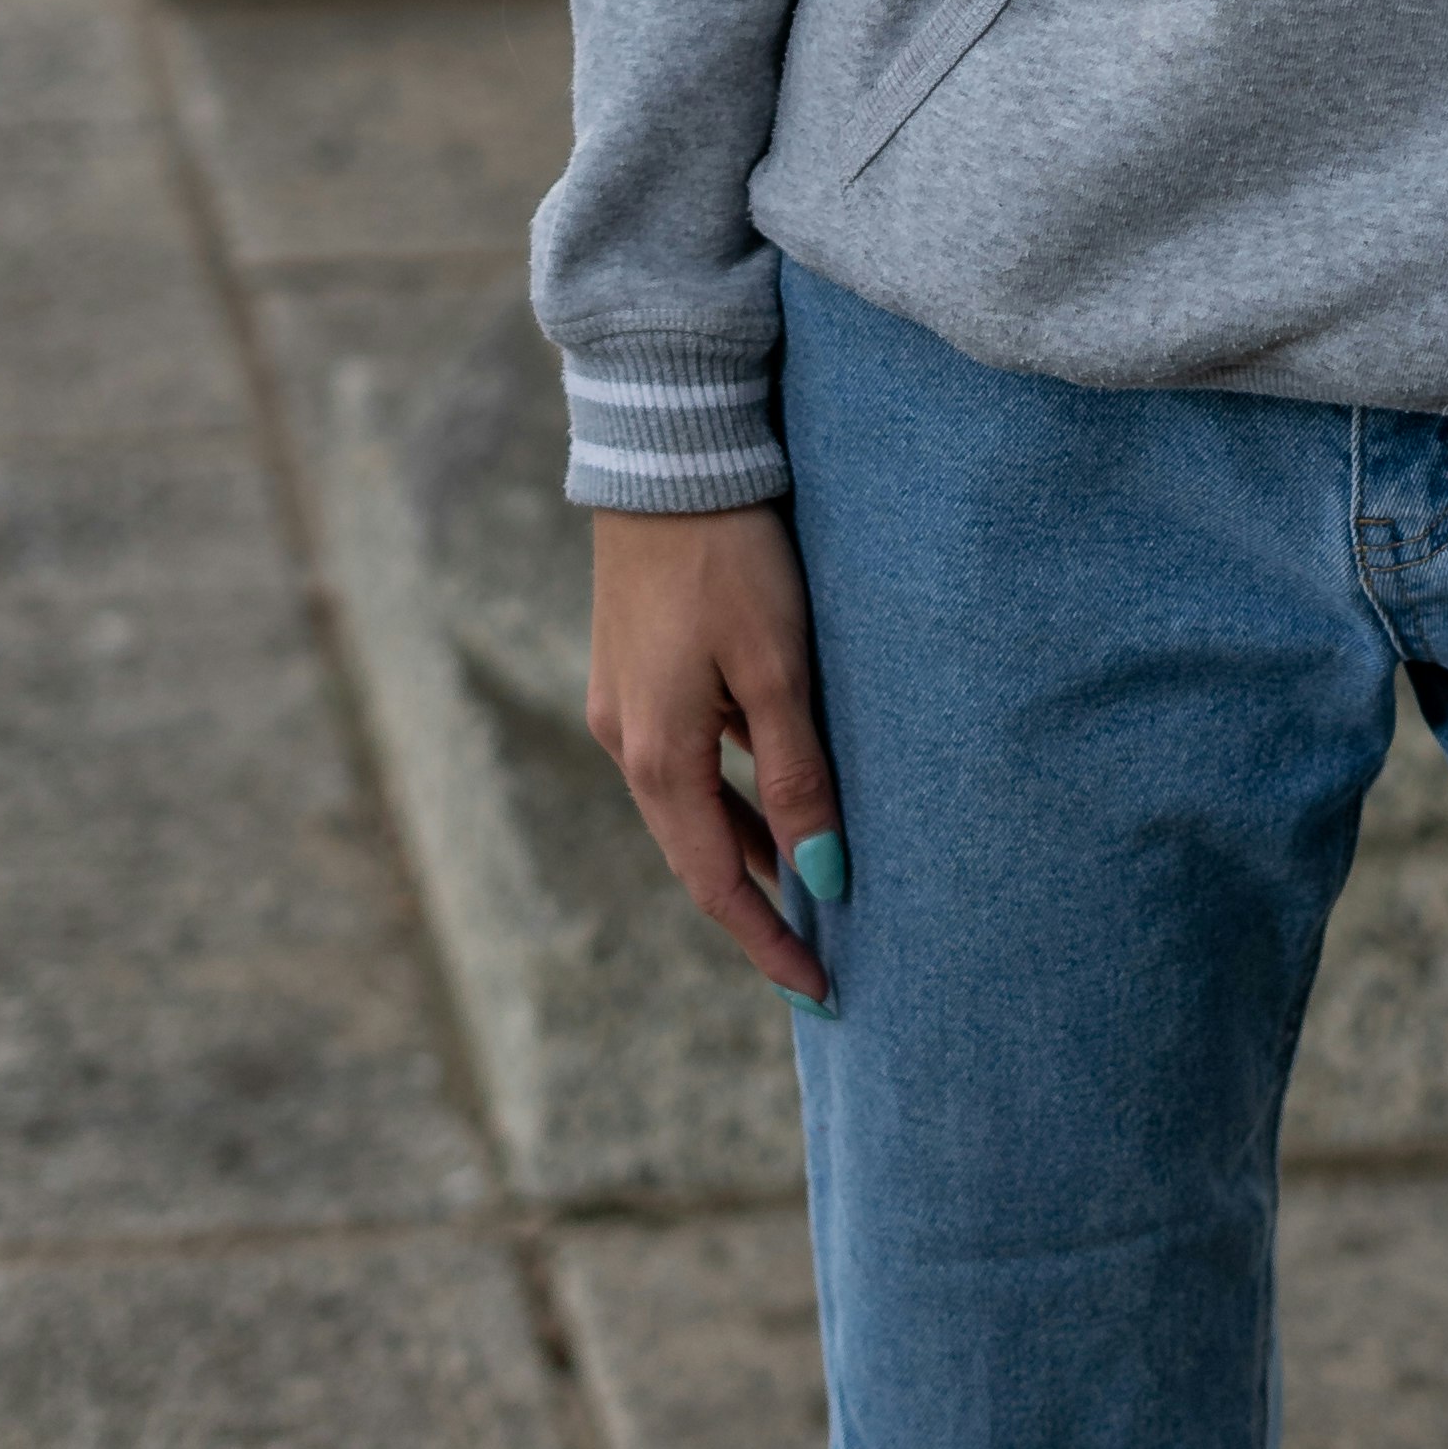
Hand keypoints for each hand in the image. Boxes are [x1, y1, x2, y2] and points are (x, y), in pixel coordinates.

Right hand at [587, 499, 847, 1006]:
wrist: (666, 457)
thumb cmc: (729, 559)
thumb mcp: (777, 669)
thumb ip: (797, 775)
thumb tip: (823, 875)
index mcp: (659, 757)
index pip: (716, 883)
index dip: (768, 941)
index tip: (820, 991)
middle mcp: (627, 743)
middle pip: (695, 854)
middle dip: (755, 907)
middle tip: (818, 952)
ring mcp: (624, 706)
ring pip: (690, 805)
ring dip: (745, 846)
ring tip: (808, 884)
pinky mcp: (635, 670)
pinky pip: (685, 758)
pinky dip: (729, 791)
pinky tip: (773, 788)